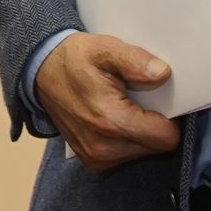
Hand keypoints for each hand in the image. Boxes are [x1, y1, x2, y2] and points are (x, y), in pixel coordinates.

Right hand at [36, 33, 178, 171]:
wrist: (40, 71)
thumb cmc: (75, 59)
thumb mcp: (104, 48)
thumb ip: (135, 60)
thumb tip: (163, 73)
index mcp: (111, 121)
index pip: (166, 138)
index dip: (171, 119)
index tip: (160, 101)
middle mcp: (104, 147)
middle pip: (156, 147)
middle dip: (154, 125)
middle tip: (140, 100)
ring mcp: (96, 158)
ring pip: (142, 153)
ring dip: (141, 133)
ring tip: (125, 108)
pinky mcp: (92, 162)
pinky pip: (125, 157)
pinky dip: (127, 140)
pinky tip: (114, 120)